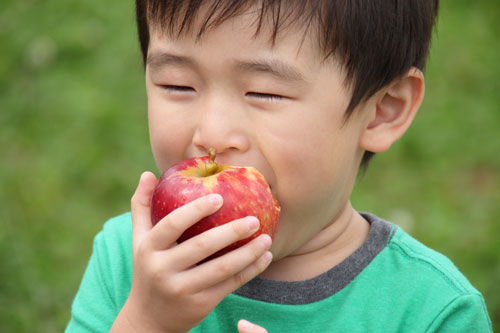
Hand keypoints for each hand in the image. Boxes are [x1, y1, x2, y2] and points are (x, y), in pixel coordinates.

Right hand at [111, 172, 272, 332]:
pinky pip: (230, 284)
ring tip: (266, 238)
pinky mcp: (200, 304)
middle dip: (231, 231)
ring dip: (248, 253)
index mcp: (149, 248)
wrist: (149, 318)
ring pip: (222, 268)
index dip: (196, 210)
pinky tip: (264, 257)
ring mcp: (182, 289)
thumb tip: (148, 172)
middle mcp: (162, 269)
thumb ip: (142, 205)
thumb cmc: (148, 267)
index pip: (172, 224)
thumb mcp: (139, 239)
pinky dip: (250, 271)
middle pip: (202, 246)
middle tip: (254, 219)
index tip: (219, 197)